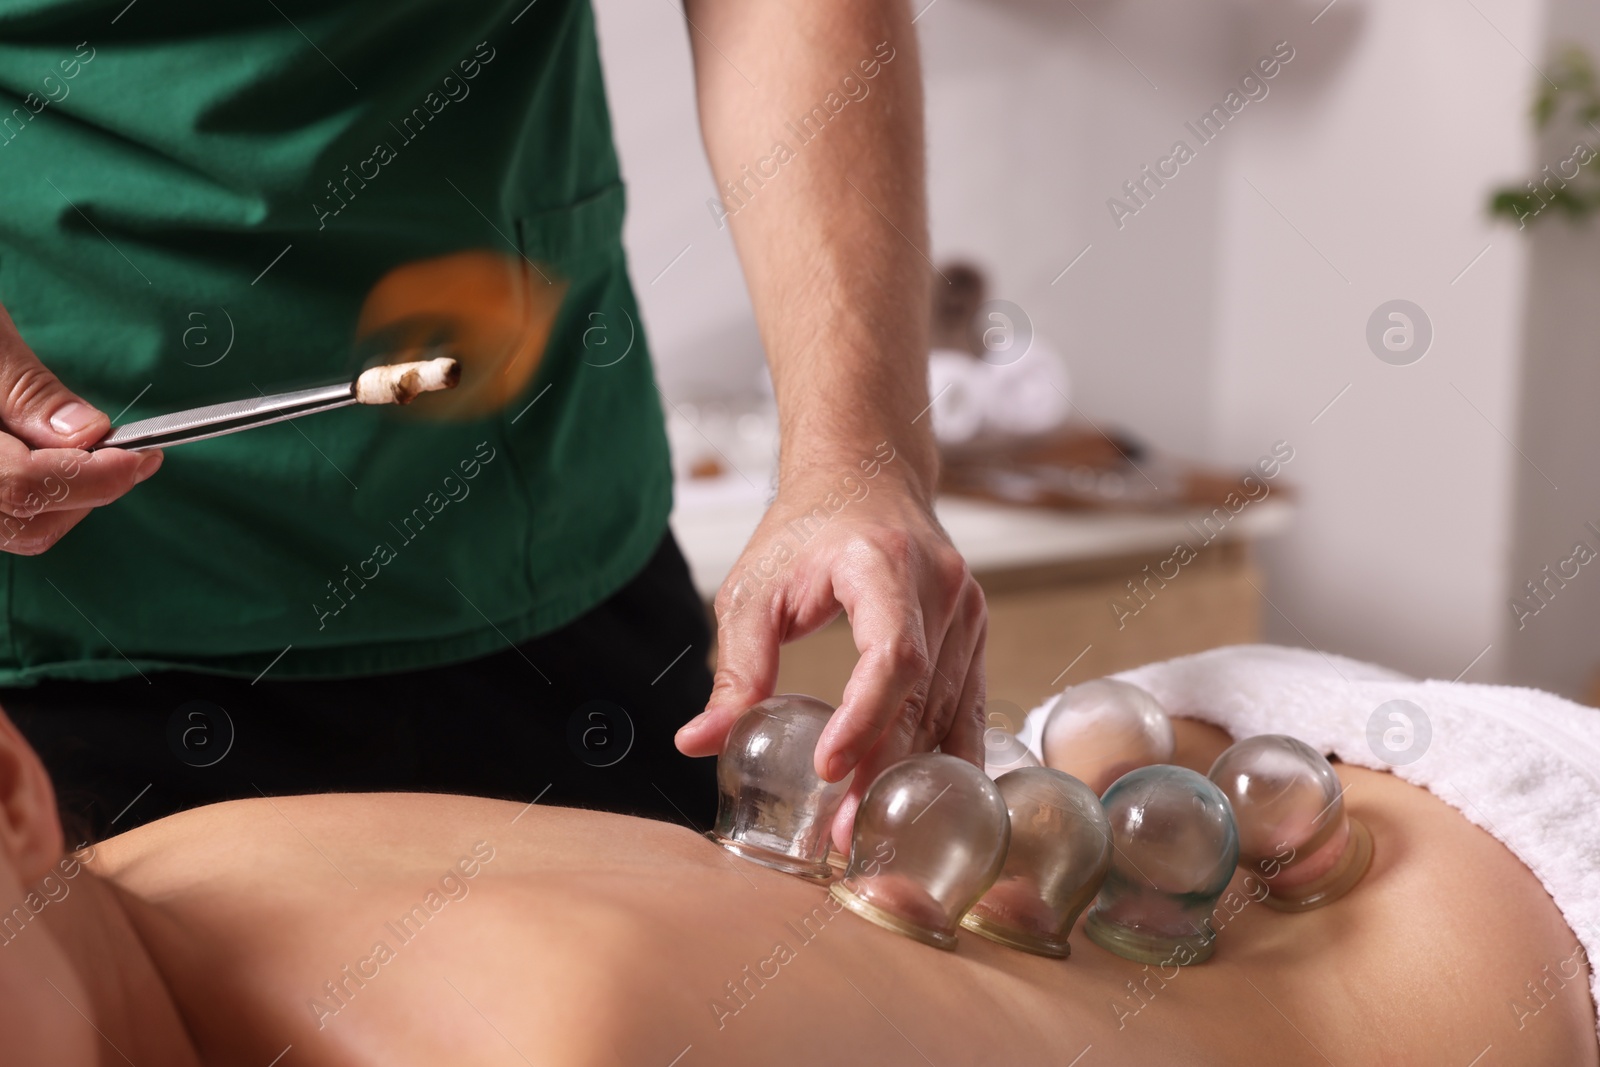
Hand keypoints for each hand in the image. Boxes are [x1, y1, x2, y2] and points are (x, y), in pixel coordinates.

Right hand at [0, 302, 159, 554]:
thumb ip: (25, 391)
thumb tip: (86, 434)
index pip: (23, 487)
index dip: (94, 478)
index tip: (143, 456)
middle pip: (21, 523)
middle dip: (84, 492)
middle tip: (127, 455)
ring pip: (9, 530)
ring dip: (61, 499)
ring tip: (85, 454)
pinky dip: (30, 498)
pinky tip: (47, 459)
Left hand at [675, 453, 987, 850]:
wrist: (866, 476)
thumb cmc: (808, 530)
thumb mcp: (754, 590)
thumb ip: (735, 667)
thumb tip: (697, 741)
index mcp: (886, 564)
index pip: (892, 654)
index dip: (864, 717)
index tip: (827, 767)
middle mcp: (941, 587)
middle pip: (920, 696)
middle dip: (880, 768)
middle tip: (842, 833)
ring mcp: (969, 611)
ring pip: (946, 710)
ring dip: (908, 774)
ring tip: (865, 828)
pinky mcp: (975, 633)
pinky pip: (966, 705)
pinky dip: (940, 754)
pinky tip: (917, 799)